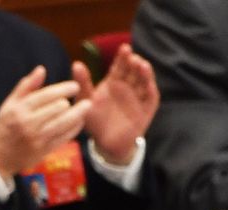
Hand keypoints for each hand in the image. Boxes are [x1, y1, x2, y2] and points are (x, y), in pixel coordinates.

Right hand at [0, 67, 90, 178]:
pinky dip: (75, 128)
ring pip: (64, 123)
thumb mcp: (9, 104)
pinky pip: (65, 137)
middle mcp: (29, 124)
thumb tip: (41, 69)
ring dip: (78, 113)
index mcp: (20, 109)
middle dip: (70, 101)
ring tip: (86, 106)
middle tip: (78, 97)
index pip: (47, 95)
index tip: (75, 86)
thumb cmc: (5, 127)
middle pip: (58, 108)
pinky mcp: (44, 150)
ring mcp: (38, 138)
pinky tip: (79, 121)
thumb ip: (26, 86)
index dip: (64, 89)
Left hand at [75, 47, 155, 166]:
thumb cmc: (95, 122)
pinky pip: (150, 97)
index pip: (120, 66)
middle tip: (131, 55)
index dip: (122, 57)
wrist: (106, 144)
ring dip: (144, 72)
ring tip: (140, 64)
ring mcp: (138, 97)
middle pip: (133, 70)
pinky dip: (150, 88)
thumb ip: (83, 83)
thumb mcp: (85, 101)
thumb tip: (76, 63)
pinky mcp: (146, 109)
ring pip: (143, 81)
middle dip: (133, 62)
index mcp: (114, 82)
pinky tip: (148, 82)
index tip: (124, 48)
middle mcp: (127, 87)